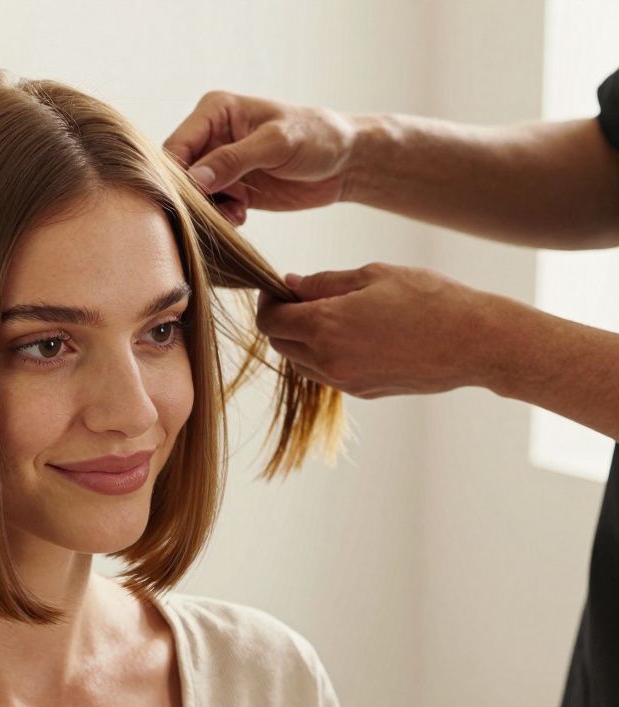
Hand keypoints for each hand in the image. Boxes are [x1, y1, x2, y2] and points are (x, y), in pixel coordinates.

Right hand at [165, 92, 360, 224]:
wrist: (347, 161)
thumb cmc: (317, 137)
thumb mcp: (276, 144)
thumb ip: (233, 160)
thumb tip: (194, 179)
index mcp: (215, 111)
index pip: (177, 145)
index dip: (176, 174)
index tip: (192, 197)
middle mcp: (212, 136)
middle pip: (179, 172)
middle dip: (191, 196)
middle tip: (214, 211)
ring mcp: (221, 164)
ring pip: (193, 194)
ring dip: (207, 211)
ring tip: (234, 215)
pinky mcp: (233, 188)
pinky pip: (212, 208)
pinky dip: (220, 217)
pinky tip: (241, 217)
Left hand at [254, 263, 507, 397]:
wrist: (476, 342)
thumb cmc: (430, 298)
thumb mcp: (373, 275)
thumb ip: (323, 282)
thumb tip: (290, 284)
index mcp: (325, 326)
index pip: (269, 321)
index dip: (267, 302)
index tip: (279, 288)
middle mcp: (328, 359)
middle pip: (279, 343)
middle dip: (282, 320)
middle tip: (302, 298)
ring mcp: (345, 381)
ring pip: (300, 362)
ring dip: (302, 340)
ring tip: (329, 315)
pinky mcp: (362, 393)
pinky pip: (325, 374)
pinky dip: (323, 355)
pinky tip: (349, 335)